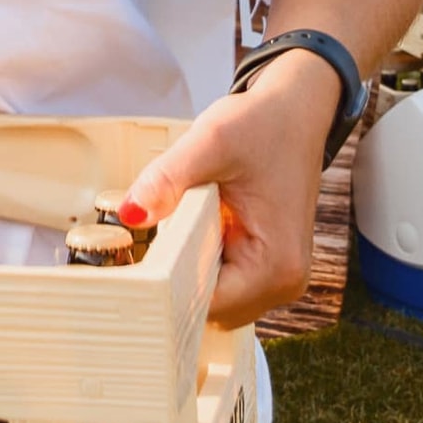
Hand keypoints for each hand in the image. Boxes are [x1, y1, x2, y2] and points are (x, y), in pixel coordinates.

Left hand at [124, 56, 337, 326]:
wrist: (295, 112)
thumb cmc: (263, 125)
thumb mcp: (211, 142)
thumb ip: (168, 180)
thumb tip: (131, 214)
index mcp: (276, 264)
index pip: (207, 306)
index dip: (164, 290)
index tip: (127, 271)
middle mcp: (283, 281)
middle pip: (208, 310)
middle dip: (172, 283)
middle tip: (135, 249)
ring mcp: (276, 278)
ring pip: (212, 300)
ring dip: (184, 274)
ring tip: (163, 233)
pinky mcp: (265, 266)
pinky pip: (221, 283)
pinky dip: (197, 265)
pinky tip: (182, 234)